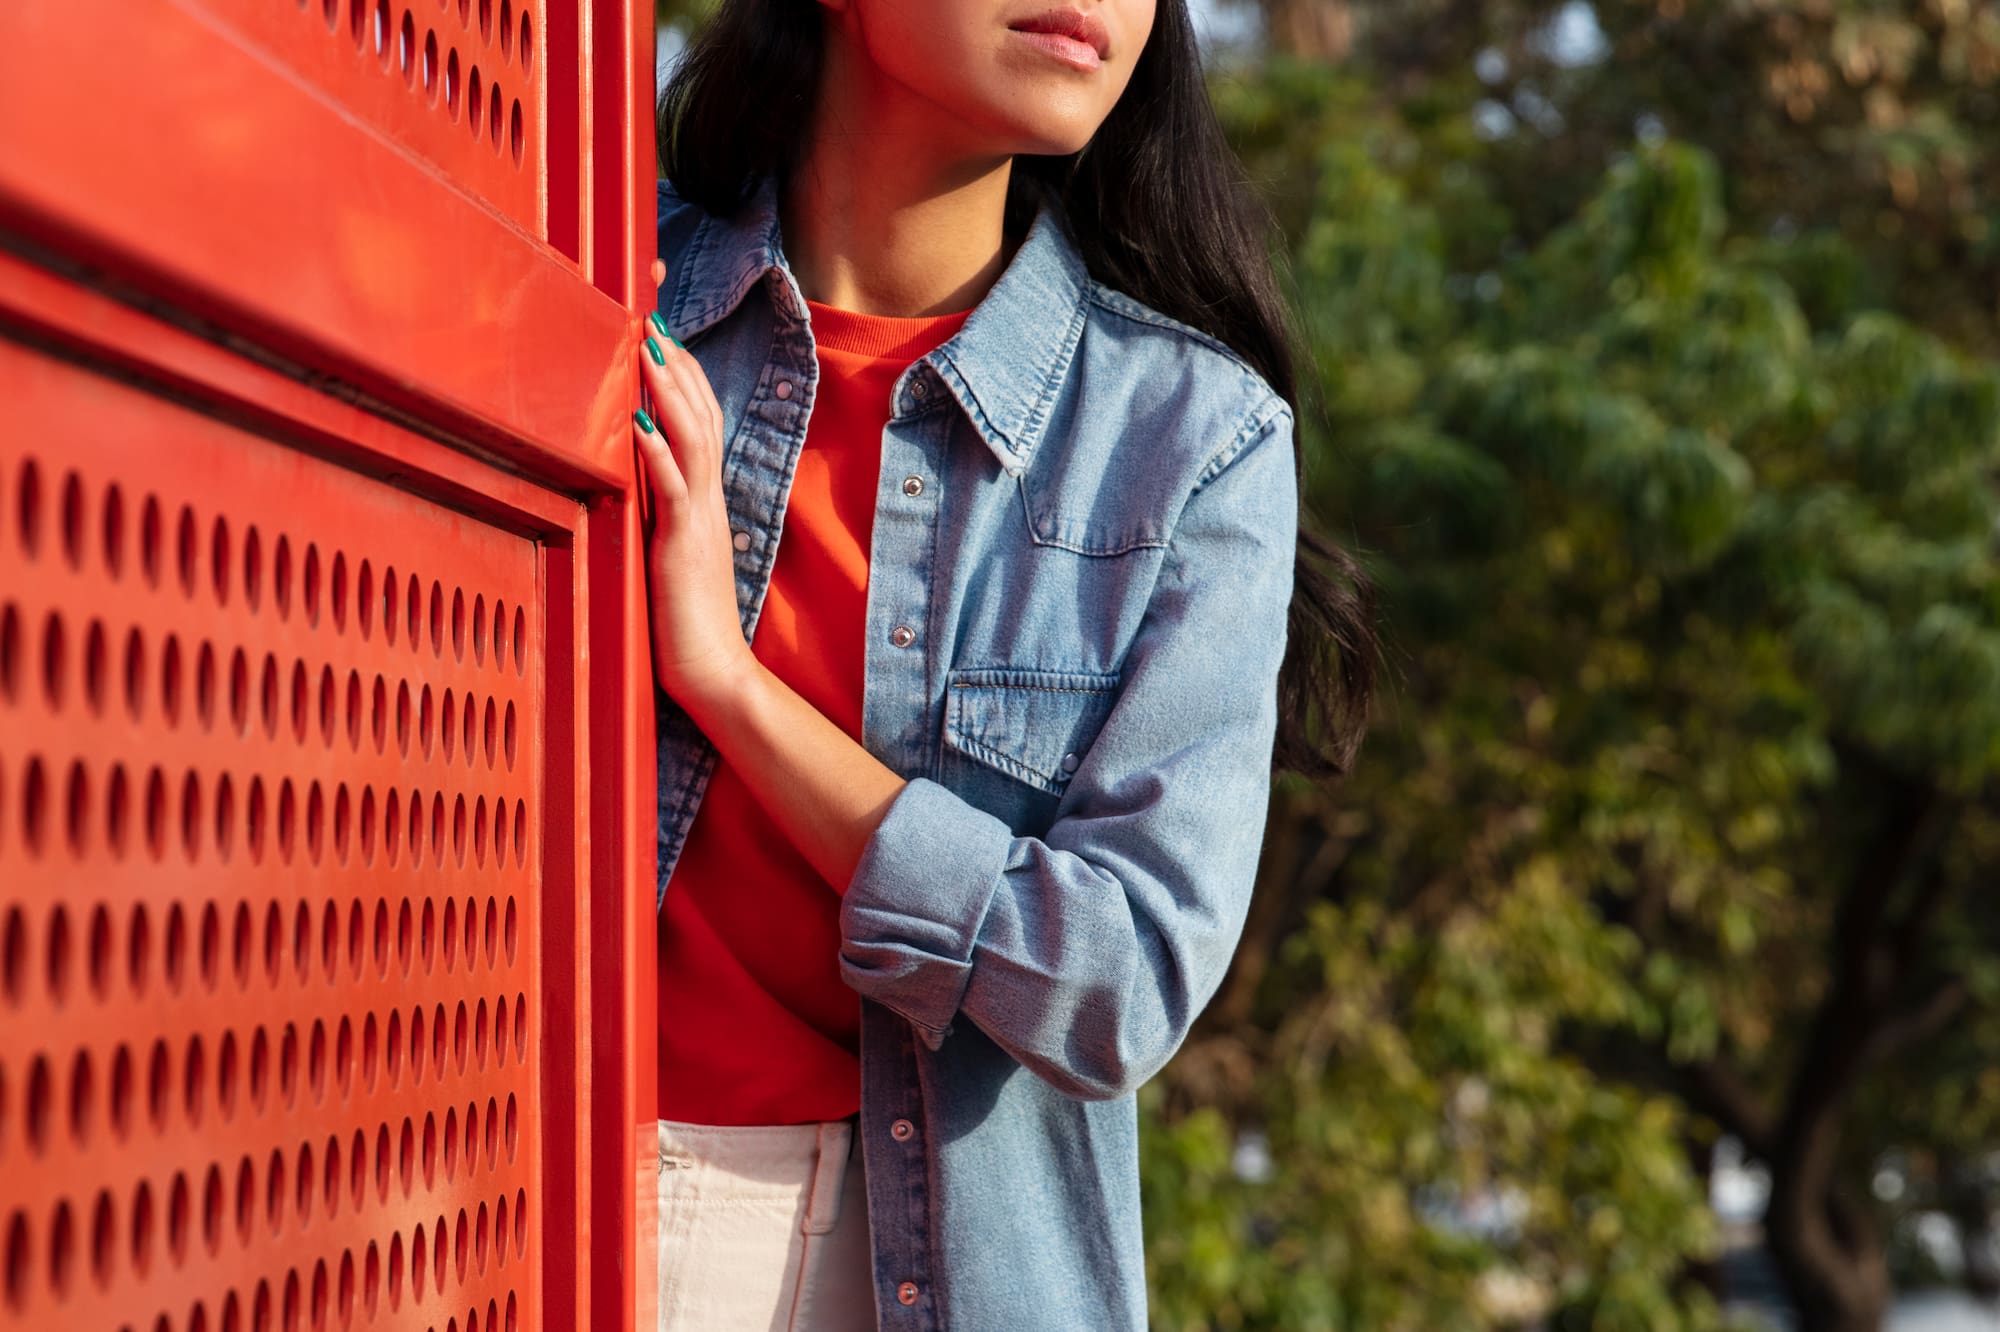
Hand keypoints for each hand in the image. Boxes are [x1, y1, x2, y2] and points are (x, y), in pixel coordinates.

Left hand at [634, 258, 755, 713]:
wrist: (715, 674)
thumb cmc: (686, 624)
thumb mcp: (667, 555)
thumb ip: (656, 515)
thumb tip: (633, 479)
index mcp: (704, 501)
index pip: (701, 423)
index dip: (685, 376)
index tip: (661, 333)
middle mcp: (708, 501)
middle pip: (701, 415)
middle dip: (677, 363)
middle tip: (652, 315)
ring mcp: (700, 521)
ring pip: (692, 439)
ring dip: (669, 390)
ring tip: (648, 346)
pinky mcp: (684, 546)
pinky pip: (674, 490)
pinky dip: (658, 452)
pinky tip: (639, 421)